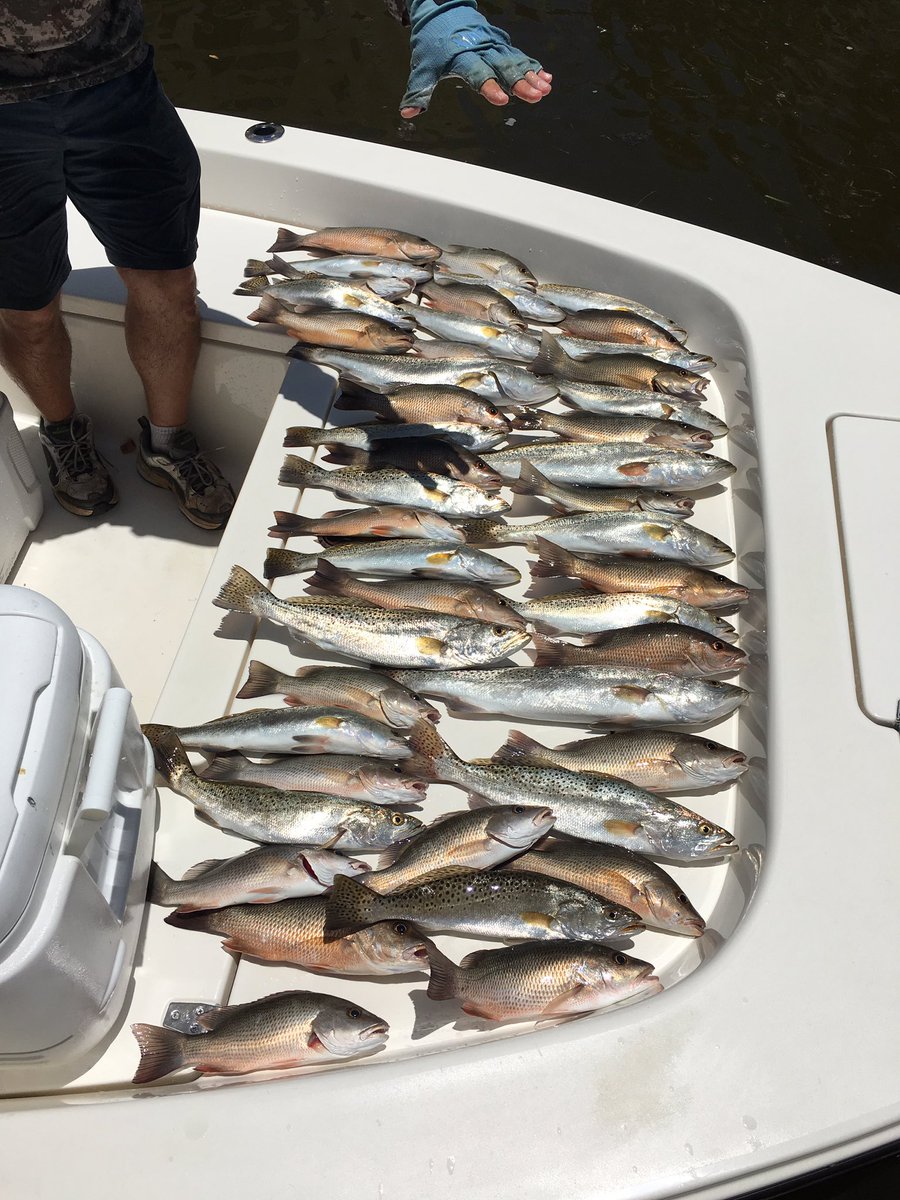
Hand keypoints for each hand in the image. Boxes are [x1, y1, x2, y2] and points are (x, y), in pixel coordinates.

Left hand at [399, 1, 551, 118]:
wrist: (441, 9)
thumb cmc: (431, 42)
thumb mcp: (422, 66)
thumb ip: (418, 91)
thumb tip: (407, 113)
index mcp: (461, 57)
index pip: (477, 74)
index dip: (489, 87)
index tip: (502, 99)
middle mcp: (480, 49)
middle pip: (503, 67)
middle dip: (519, 82)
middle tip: (535, 96)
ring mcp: (493, 45)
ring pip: (515, 60)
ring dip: (530, 75)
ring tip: (545, 89)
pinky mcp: (500, 43)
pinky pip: (519, 54)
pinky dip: (533, 65)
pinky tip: (546, 77)